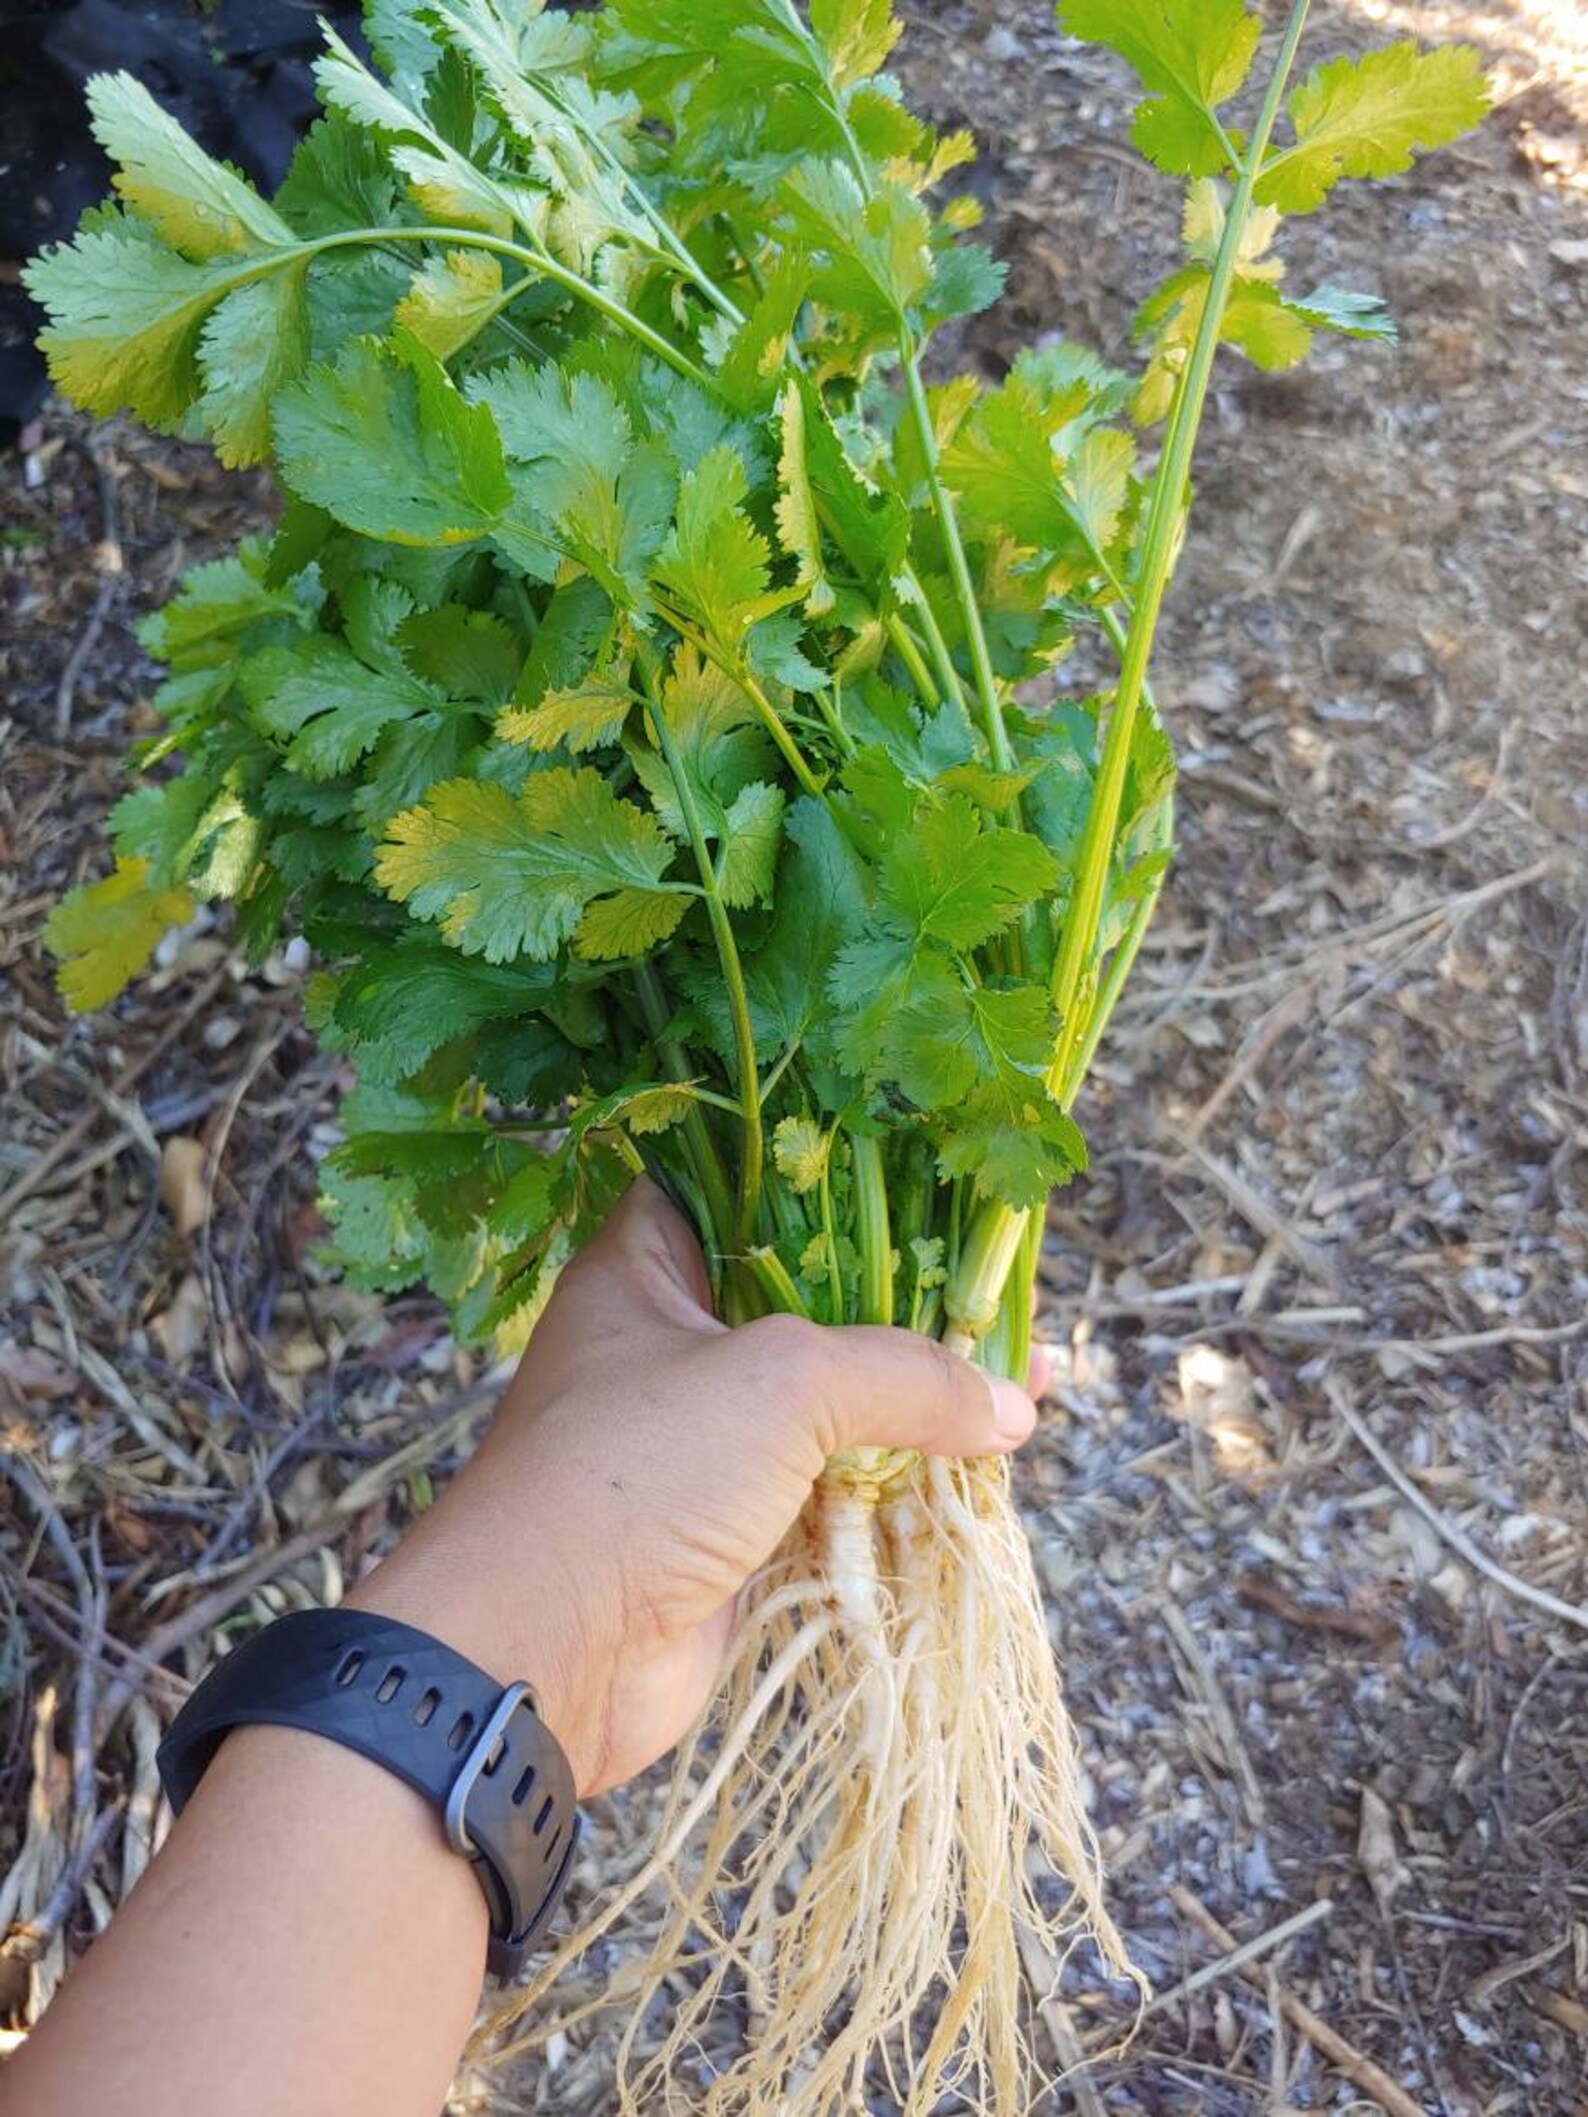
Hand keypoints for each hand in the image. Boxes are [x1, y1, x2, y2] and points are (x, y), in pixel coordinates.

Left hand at [353, 1178, 1038, 1793]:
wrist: (545, 1652)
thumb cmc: (634, 1473)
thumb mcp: (780, 1382)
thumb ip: (903, 1374)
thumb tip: (1012, 1403)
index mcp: (647, 1272)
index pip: (742, 1192)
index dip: (830, 1183)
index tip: (925, 1182)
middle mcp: (672, 1346)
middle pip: (807, 1303)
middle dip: (905, 1303)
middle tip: (1000, 1292)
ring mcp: (702, 1443)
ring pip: (828, 1404)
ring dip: (916, 1400)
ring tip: (1024, 1379)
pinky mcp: (732, 1529)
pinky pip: (833, 1488)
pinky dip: (899, 1481)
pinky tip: (980, 1465)